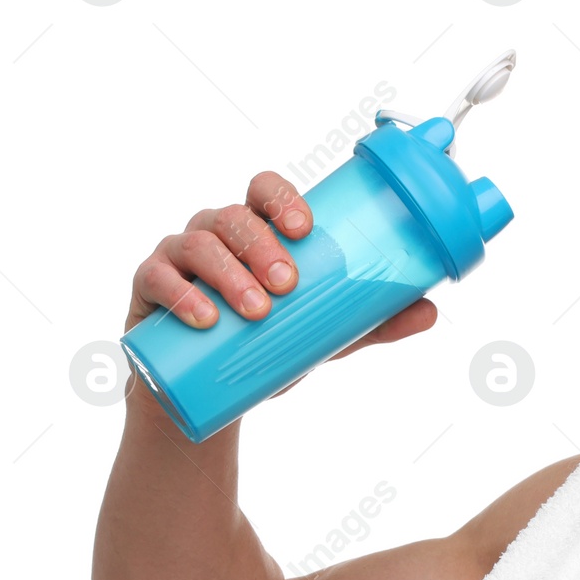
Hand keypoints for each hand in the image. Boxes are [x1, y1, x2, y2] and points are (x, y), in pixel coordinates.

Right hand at [123, 169, 437, 389]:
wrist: (208, 388)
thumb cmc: (266, 341)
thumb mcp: (323, 332)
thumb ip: (370, 320)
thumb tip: (430, 310)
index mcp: (258, 231)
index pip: (265, 191)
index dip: (282, 198)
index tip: (306, 226)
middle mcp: (217, 233)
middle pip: (233, 217)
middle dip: (261, 244)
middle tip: (288, 283)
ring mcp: (179, 255)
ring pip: (198, 244)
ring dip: (229, 274)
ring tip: (257, 310)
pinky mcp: (149, 286)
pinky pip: (157, 278)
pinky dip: (181, 295)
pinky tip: (205, 318)